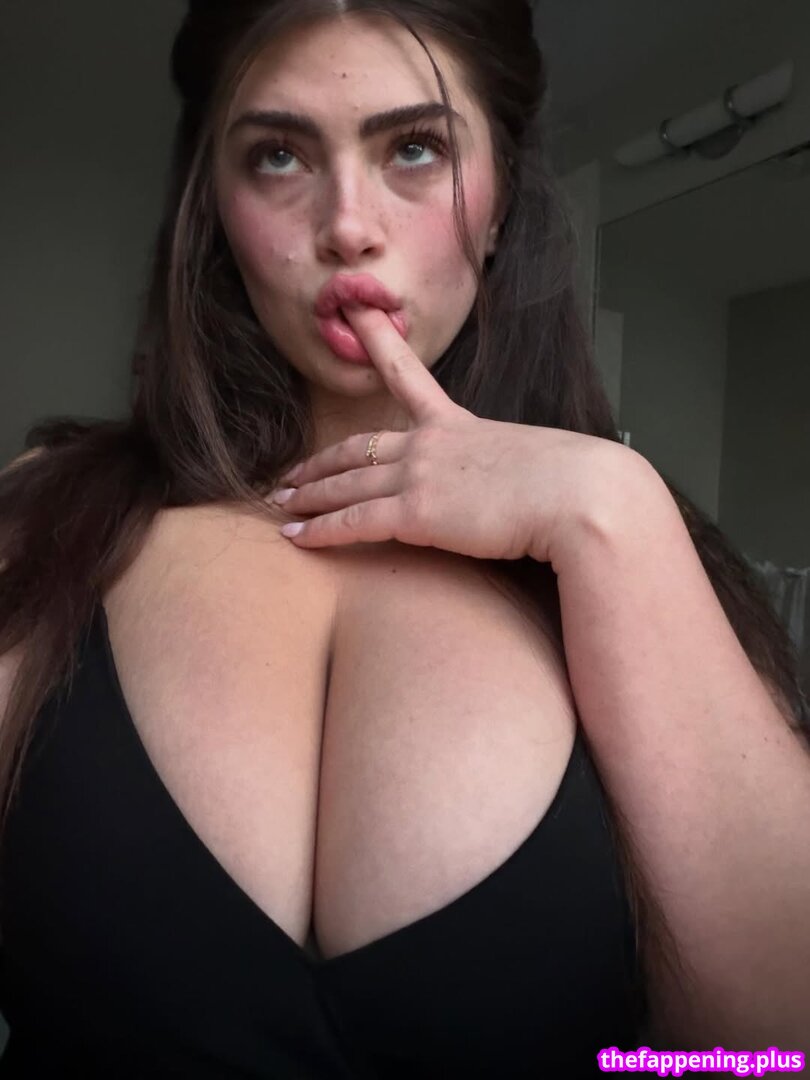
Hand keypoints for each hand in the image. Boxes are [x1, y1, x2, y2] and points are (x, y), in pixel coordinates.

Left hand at [270, 303, 624, 563]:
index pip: (407, 377)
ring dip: (309, 496)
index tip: (355, 314)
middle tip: (288, 476)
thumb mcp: (537, 460)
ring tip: (281, 505)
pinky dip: (320, 531)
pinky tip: (294, 537)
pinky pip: (354, 521)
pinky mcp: (417, 514)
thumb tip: (521, 486)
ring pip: (345, 483)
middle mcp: (430, 443)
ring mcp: (420, 476)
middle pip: (356, 448)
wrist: (584, 497)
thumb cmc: (575, 484)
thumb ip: (510, 468)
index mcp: (459, 425)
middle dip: (317, 463)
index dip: (377, 343)